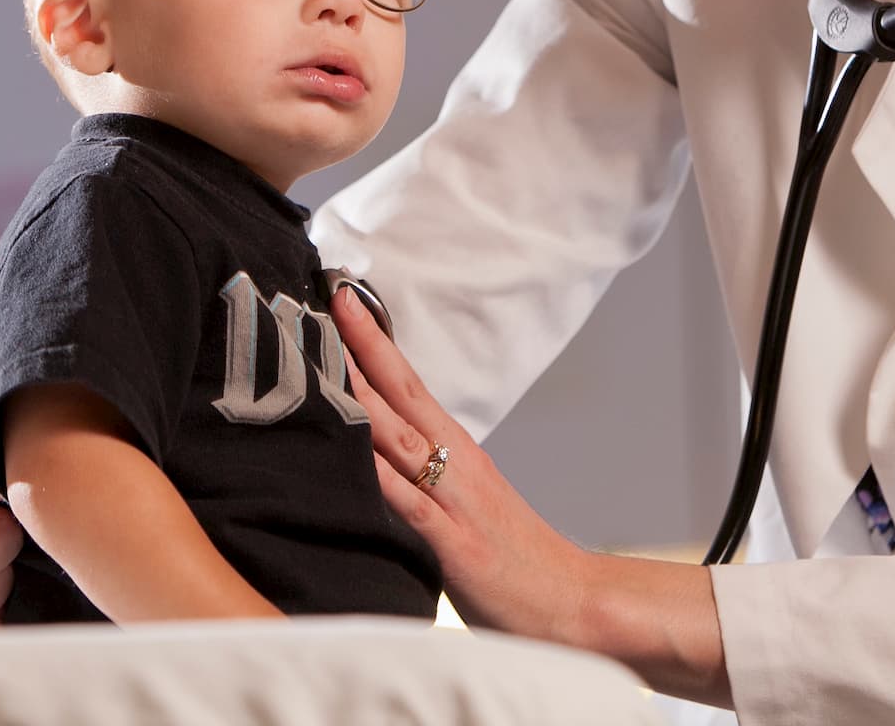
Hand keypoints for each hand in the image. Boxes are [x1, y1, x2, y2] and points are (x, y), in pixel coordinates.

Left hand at [329, 288, 593, 640]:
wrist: (574, 602)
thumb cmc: (516, 559)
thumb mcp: (468, 502)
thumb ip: (428, 475)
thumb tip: (379, 453)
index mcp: (459, 450)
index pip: (408, 381)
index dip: (374, 338)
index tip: (342, 294)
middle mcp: (456, 462)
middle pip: (400, 390)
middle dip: (361, 342)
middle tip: (327, 292)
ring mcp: (455, 500)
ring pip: (397, 435)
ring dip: (358, 392)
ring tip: (319, 353)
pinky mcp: (454, 544)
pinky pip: (408, 503)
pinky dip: (377, 475)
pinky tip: (349, 450)